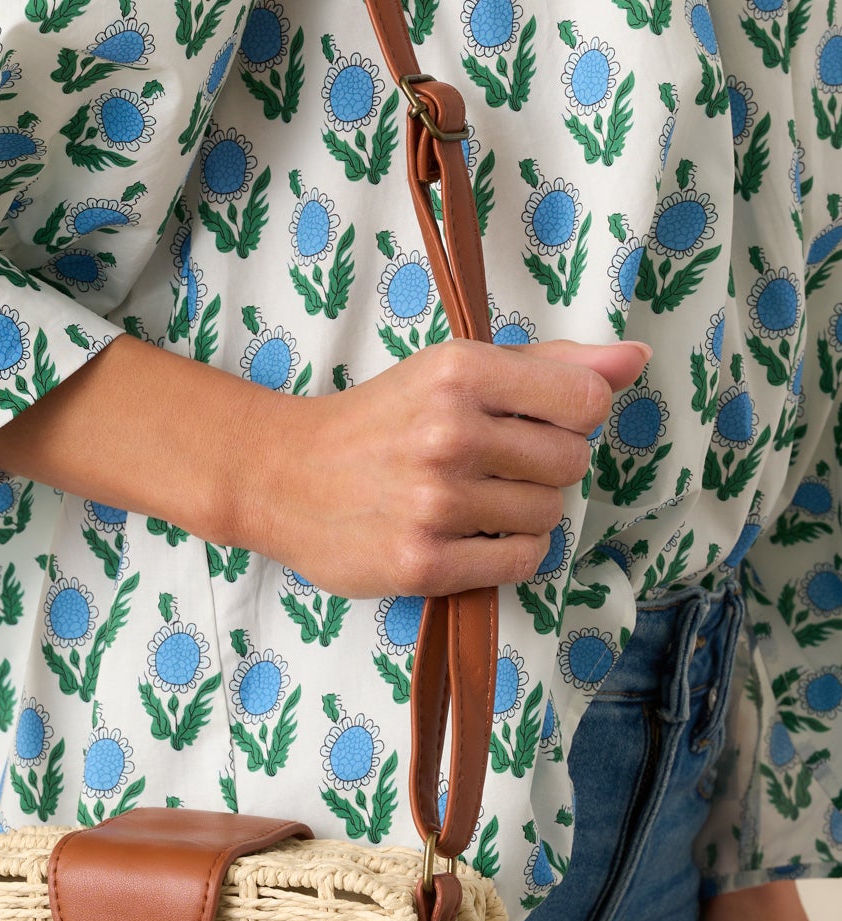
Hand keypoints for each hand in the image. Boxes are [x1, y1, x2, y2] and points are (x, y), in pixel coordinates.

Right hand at [242, 335, 650, 597]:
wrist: (284, 477)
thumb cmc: (381, 420)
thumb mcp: (453, 370)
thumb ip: (550, 364)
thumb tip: (635, 358)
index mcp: (460, 372)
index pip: (587, 400)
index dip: (573, 414)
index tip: (534, 419)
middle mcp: (449, 433)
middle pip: (571, 461)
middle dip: (543, 464)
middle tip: (489, 462)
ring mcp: (436, 503)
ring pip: (550, 514)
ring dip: (523, 512)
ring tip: (471, 499)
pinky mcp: (425, 563)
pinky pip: (521, 562)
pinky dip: (506, 553)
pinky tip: (466, 534)